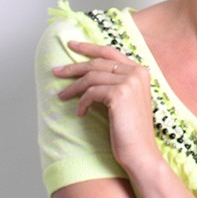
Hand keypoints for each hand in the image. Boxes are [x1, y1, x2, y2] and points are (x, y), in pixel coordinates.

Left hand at [53, 41, 160, 170]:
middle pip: (97, 63)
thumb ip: (115, 81)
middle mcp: (137, 73)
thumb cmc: (131, 130)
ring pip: (91, 77)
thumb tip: (88, 69)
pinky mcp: (119, 94)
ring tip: (62, 96)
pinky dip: (82, 103)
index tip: (71, 45)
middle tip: (56, 71)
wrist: (140, 151)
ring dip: (74, 88)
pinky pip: (91, 93)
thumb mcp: (126, 99)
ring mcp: (129, 82)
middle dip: (73, 67)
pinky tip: (80, 113)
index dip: (89, 47)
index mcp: (140, 71)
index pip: (110, 52)